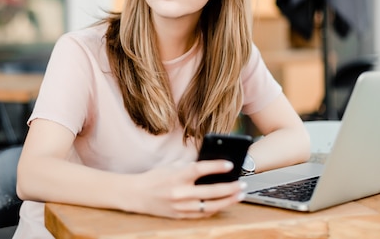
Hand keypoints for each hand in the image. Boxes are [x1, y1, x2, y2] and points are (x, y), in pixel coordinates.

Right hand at [123, 160, 246, 218]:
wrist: (136, 195)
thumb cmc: (155, 177)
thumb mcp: (171, 166)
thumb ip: (190, 166)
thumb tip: (212, 165)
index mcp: (176, 176)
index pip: (199, 170)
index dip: (216, 166)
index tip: (230, 164)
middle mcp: (179, 193)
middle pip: (210, 191)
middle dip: (229, 188)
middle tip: (242, 184)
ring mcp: (180, 207)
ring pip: (210, 206)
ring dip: (227, 201)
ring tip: (239, 194)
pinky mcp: (180, 216)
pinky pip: (203, 214)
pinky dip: (215, 208)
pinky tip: (225, 203)